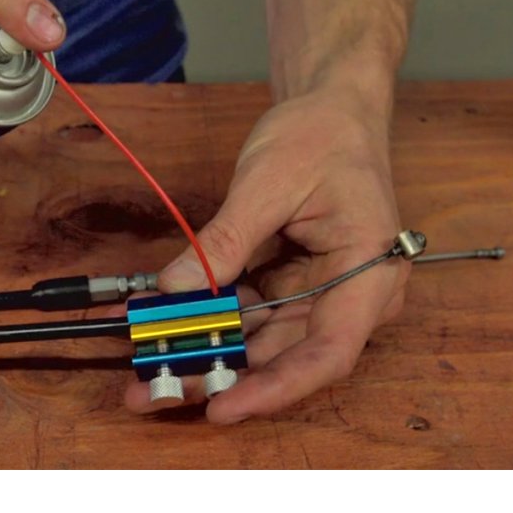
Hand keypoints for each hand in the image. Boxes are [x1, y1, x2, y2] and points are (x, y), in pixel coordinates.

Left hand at [126, 85, 409, 422]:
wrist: (332, 107)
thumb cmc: (321, 135)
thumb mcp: (269, 182)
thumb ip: (225, 240)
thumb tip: (176, 291)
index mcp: (369, 274)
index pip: (328, 352)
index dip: (273, 387)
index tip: (221, 405)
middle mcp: (350, 296)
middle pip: (283, 355)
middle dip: (216, 375)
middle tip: (151, 390)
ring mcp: (319, 292)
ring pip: (259, 341)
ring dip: (203, 353)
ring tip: (143, 369)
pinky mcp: (290, 284)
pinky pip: (247, 313)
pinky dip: (206, 319)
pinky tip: (160, 324)